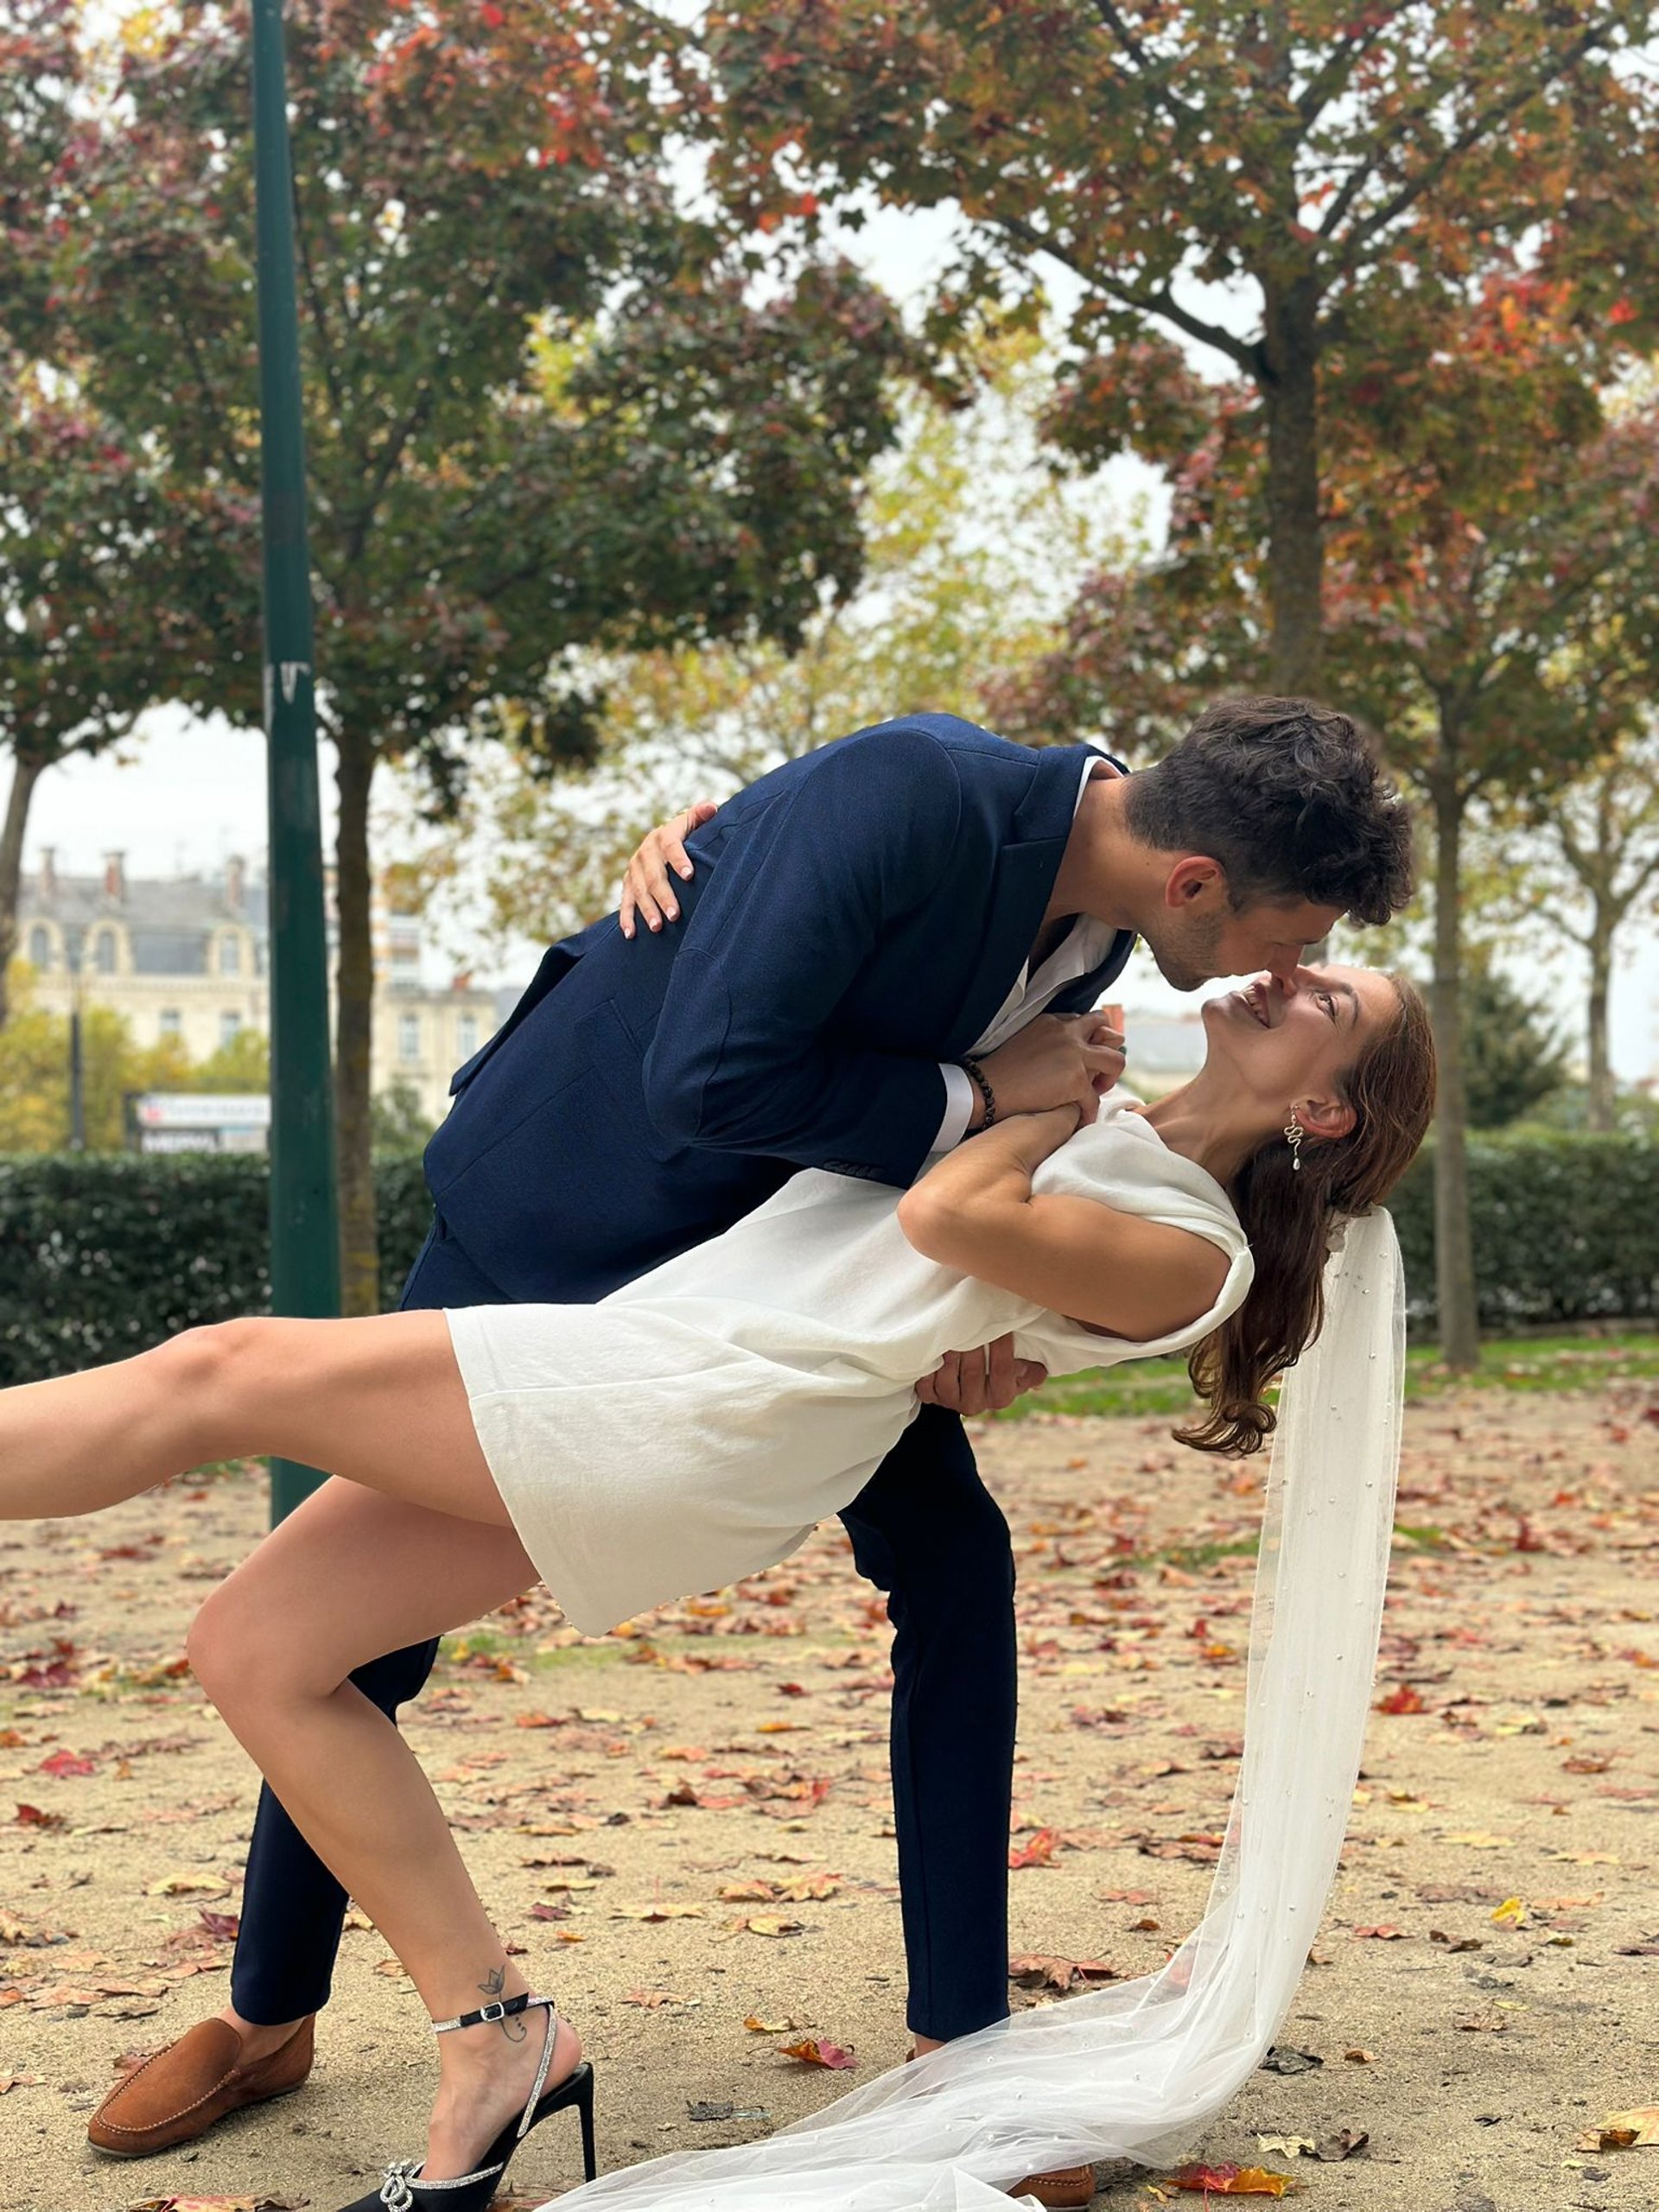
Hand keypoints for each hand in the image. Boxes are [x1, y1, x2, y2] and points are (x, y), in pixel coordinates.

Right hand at [618, 799, 719, 938]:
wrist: (665, 841)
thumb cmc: (690, 835)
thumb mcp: (695, 823)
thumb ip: (703, 815)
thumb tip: (712, 808)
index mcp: (664, 834)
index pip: (670, 845)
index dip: (678, 859)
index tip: (689, 875)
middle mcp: (646, 851)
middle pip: (653, 875)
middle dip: (663, 895)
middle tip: (675, 914)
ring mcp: (635, 868)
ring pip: (639, 891)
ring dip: (647, 910)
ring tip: (658, 927)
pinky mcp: (628, 882)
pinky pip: (625, 901)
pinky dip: (626, 918)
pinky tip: (631, 934)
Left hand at [913, 1333, 1047, 1414]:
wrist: (967, 1388)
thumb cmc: (997, 1371)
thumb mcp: (1019, 1373)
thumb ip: (1030, 1371)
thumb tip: (1036, 1368)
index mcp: (1001, 1397)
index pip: (1003, 1369)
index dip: (1002, 1345)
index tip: (1000, 1322)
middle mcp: (975, 1404)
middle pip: (973, 1371)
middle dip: (972, 1342)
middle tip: (970, 1318)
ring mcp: (949, 1402)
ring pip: (947, 1375)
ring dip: (949, 1350)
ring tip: (951, 1327)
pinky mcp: (929, 1396)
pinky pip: (926, 1380)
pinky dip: (929, 1362)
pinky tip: (933, 1345)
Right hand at [976, 1003, 1125, 1126]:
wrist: (986, 1088)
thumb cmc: (998, 1072)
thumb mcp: (1022, 1041)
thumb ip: (1046, 1043)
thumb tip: (1062, 1060)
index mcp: (1052, 1022)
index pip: (1084, 1023)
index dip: (1088, 1041)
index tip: (1085, 1057)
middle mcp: (1067, 1033)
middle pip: (1108, 1031)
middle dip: (1109, 1050)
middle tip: (1099, 1074)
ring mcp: (1075, 1055)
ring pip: (1115, 1061)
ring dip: (1109, 1079)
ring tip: (1094, 1093)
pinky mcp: (1077, 1080)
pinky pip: (1095, 1098)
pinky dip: (1088, 1112)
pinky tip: (1080, 1118)